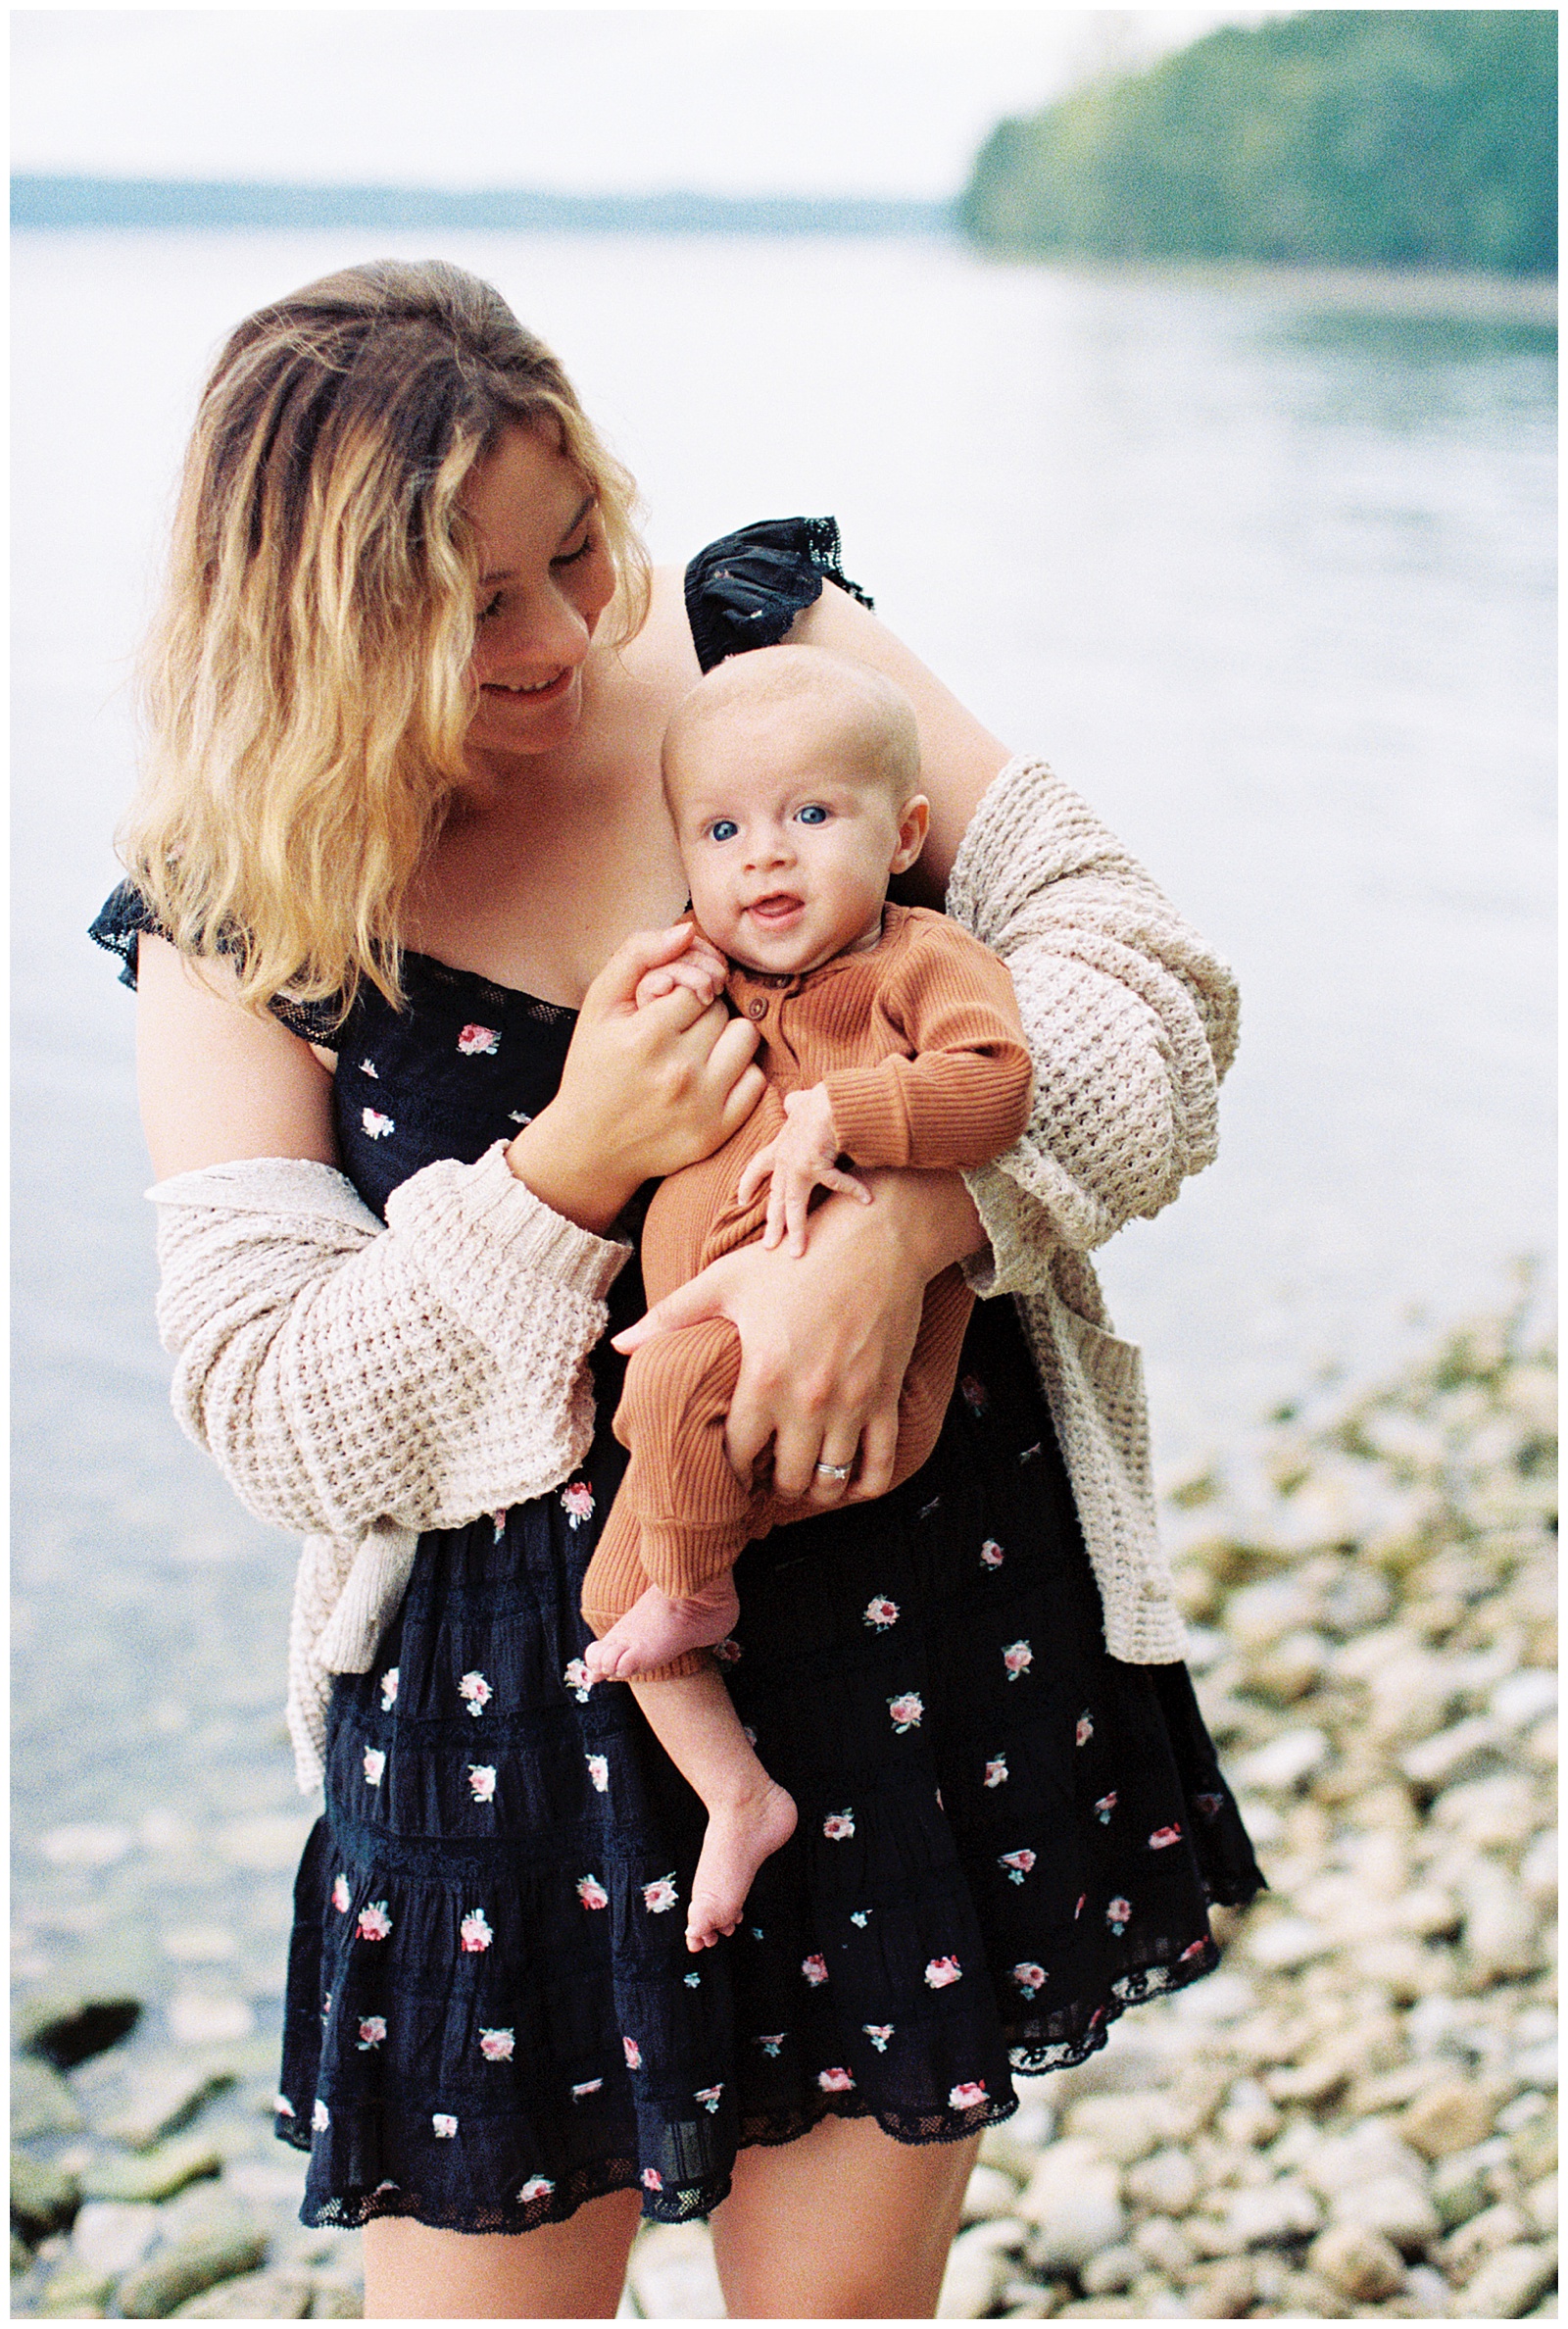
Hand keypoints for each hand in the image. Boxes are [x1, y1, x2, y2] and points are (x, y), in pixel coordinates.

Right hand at [506, 925, 764, 1232]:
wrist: (589, 1147)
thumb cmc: (594, 1068)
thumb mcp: (598, 1005)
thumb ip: (637, 955)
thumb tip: (686, 931)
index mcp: (646, 1035)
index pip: (697, 982)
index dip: (684, 988)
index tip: (667, 1005)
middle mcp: (678, 1071)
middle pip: (722, 1009)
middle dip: (703, 1013)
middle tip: (675, 1032)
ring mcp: (703, 1104)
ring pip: (746, 1037)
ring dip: (725, 1038)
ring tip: (696, 1051)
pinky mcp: (719, 1130)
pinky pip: (757, 1079)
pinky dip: (739, 1074)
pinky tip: (710, 1078)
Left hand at [613, 1168, 986, 1506]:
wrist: (875, 1240)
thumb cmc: (793, 1260)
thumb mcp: (726, 1281)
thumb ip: (671, 1316)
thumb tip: (620, 1345)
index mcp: (764, 1375)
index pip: (739, 1454)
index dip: (730, 1469)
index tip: (728, 1465)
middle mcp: (809, 1399)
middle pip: (787, 1478)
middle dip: (771, 1484)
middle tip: (765, 1475)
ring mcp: (853, 1402)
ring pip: (831, 1481)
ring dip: (813, 1489)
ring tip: (801, 1477)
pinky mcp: (887, 1398)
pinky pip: (879, 1466)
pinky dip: (863, 1486)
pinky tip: (846, 1479)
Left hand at [734, 1084, 870, 1255]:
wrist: (832, 1097)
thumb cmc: (820, 1099)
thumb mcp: (802, 1101)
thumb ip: (797, 1105)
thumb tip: (794, 1102)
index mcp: (780, 1147)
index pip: (757, 1167)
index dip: (749, 1184)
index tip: (742, 1200)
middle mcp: (785, 1160)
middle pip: (776, 1198)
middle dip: (774, 1223)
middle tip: (770, 1245)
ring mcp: (798, 1165)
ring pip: (795, 1205)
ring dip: (796, 1230)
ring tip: (797, 1251)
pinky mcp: (816, 1165)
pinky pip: (837, 1184)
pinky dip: (855, 1190)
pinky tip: (867, 1199)